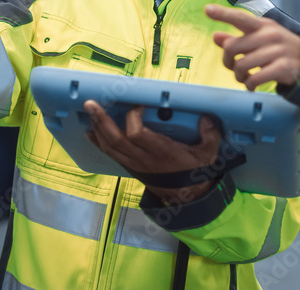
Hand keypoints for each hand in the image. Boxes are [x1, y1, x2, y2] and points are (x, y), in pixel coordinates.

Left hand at [84, 100, 220, 202]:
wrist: (186, 196)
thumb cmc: (194, 173)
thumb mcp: (208, 155)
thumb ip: (210, 135)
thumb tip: (207, 118)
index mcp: (161, 151)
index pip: (137, 134)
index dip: (133, 117)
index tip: (137, 104)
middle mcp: (144, 158)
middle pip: (116, 139)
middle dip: (101, 121)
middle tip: (91, 104)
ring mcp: (134, 163)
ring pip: (110, 146)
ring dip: (97, 128)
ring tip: (90, 111)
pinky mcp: (131, 166)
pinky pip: (110, 154)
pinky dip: (98, 142)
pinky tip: (91, 131)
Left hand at [205, 4, 299, 90]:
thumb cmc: (280, 50)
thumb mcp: (261, 39)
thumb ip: (238, 38)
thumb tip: (216, 36)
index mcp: (263, 25)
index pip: (240, 17)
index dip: (223, 13)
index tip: (207, 9)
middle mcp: (269, 35)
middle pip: (233, 47)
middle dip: (227, 61)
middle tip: (232, 67)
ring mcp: (277, 51)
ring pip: (242, 65)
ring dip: (238, 76)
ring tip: (244, 78)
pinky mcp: (282, 68)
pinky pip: (255, 78)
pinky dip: (249, 85)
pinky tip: (251, 85)